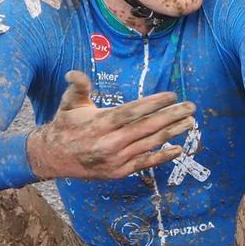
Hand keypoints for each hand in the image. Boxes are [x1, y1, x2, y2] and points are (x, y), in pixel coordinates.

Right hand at [26, 70, 197, 180]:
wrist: (54, 157)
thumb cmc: (66, 125)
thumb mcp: (69, 103)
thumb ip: (77, 87)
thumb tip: (74, 73)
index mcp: (100, 122)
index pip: (132, 111)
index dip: (153, 103)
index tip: (171, 95)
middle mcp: (110, 142)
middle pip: (146, 127)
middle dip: (171, 116)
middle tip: (190, 107)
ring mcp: (116, 159)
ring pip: (149, 144)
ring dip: (172, 133)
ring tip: (190, 122)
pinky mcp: (119, 171)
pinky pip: (145, 163)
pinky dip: (162, 157)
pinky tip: (178, 149)